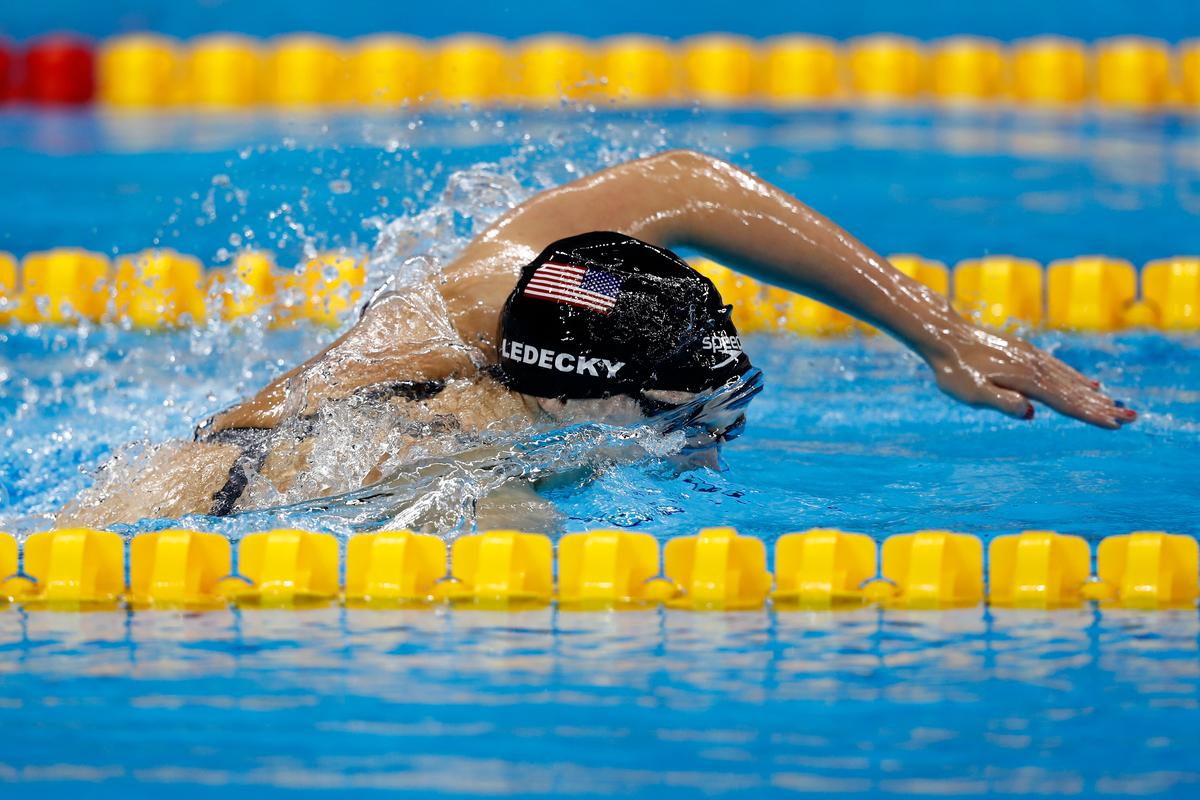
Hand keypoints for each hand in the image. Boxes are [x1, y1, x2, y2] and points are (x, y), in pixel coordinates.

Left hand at [923, 322, 1135, 428]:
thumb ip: (1002, 402)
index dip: (1090, 415)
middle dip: (1102, 407)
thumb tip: (1031, 413)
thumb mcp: (972, 392)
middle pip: (1074, 391)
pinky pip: (1060, 368)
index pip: (1064, 402)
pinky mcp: (1026, 352)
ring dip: (1094, 394)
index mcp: (1025, 380)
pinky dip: (1078, 378)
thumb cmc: (954, 370)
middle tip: (1132, 418)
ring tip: (1117, 405)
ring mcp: (1032, 358)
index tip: (1116, 424)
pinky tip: (1089, 384)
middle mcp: (1034, 367)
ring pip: (1070, 379)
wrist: (945, 336)